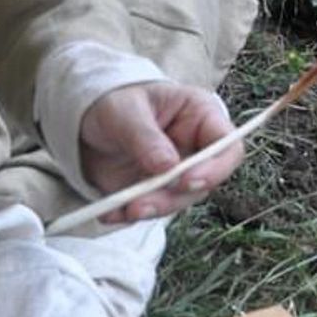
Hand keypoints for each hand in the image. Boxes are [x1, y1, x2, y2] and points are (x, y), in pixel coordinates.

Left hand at [77, 81, 242, 224]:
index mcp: (201, 116)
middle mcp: (196, 149)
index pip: (228, 146)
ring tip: (124, 209)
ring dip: (152, 210)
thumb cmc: (115, 101)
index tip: (186, 182)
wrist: (88, 120)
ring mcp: (177, 173)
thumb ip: (146, 136)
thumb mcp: (125, 110)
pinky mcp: (155, 191)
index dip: (215, 169)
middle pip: (203, 183)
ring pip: (177, 201)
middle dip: (173, 198)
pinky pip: (150, 209)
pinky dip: (129, 215)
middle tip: (141, 204)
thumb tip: (168, 166)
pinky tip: (109, 213)